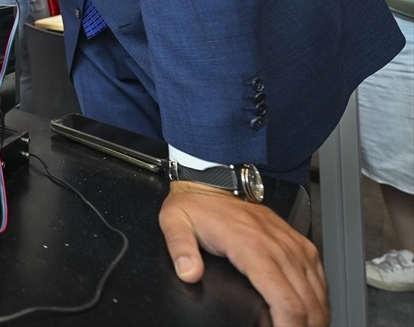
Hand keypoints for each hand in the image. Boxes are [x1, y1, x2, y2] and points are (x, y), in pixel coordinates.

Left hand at [159, 181, 327, 326]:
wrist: (214, 183)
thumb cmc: (198, 206)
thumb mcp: (176, 223)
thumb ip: (181, 249)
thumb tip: (189, 273)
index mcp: (253, 247)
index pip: (285, 300)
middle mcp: (279, 248)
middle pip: (308, 304)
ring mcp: (293, 246)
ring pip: (319, 294)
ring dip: (316, 317)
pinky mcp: (300, 244)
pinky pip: (320, 278)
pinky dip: (320, 300)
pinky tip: (313, 313)